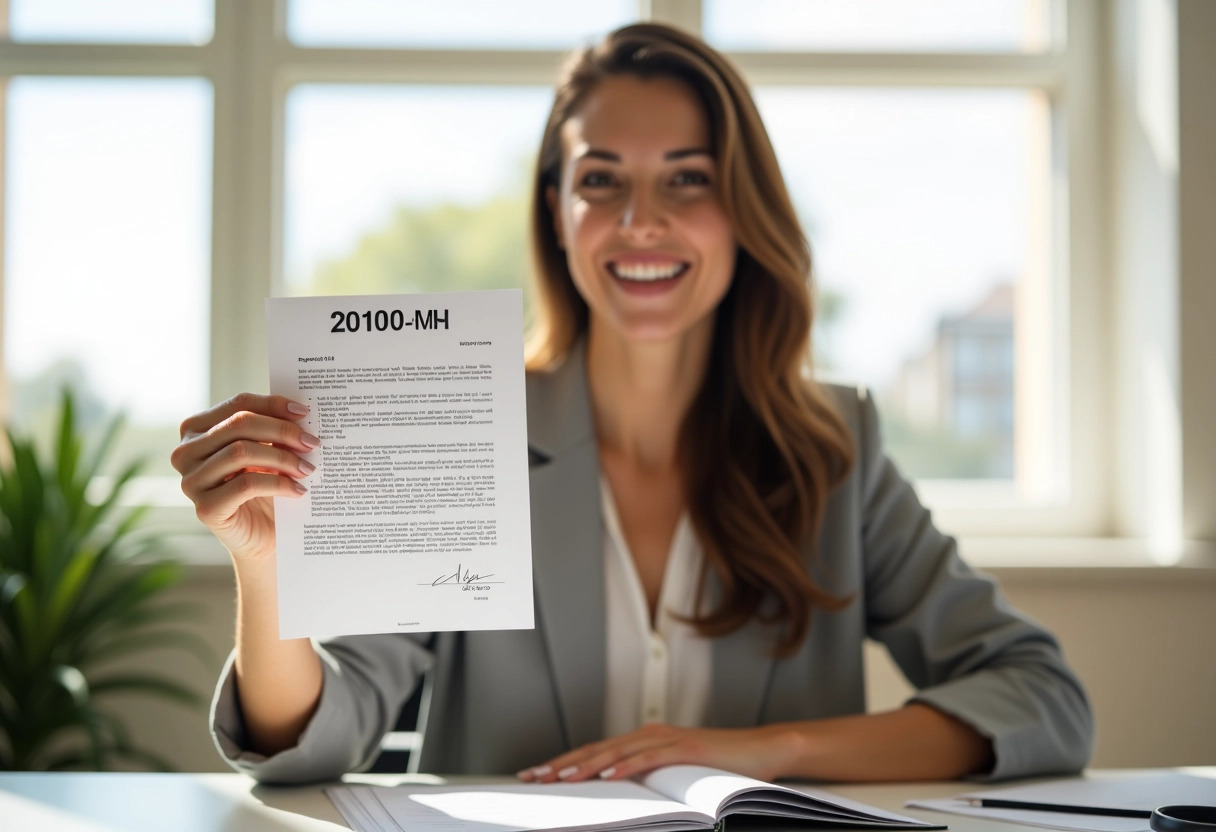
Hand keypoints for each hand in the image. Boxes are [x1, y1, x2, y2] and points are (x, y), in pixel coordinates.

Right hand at [171, 393, 318, 560]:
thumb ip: (272, 429)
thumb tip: (299, 412)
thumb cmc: (264, 487)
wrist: (262, 536)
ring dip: (283, 458)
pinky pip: (246, 484)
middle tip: (311, 442)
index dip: (273, 405)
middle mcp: (185, 452)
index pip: (238, 404)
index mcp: (196, 429)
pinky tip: (298, 489)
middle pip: (239, 424)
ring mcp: (191, 481)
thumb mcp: (266, 450)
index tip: (304, 413)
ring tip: (308, 468)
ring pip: (241, 452)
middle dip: (281, 431)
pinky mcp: (205, 509)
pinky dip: (278, 484)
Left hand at [516, 723, 799, 783]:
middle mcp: (650, 735)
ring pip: (618, 752)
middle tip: (532, 776)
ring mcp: (668, 739)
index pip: (594, 753)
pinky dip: (627, 766)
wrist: (763, 751)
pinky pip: (650, 757)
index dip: (563, 763)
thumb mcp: (675, 776)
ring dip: (587, 766)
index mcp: (643, 741)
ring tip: (561, 779)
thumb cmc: (720, 768)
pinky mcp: (687, 748)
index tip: (535, 775)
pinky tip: (608, 777)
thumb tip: (614, 796)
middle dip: (562, 764)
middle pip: (597, 750)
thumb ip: (647, 779)